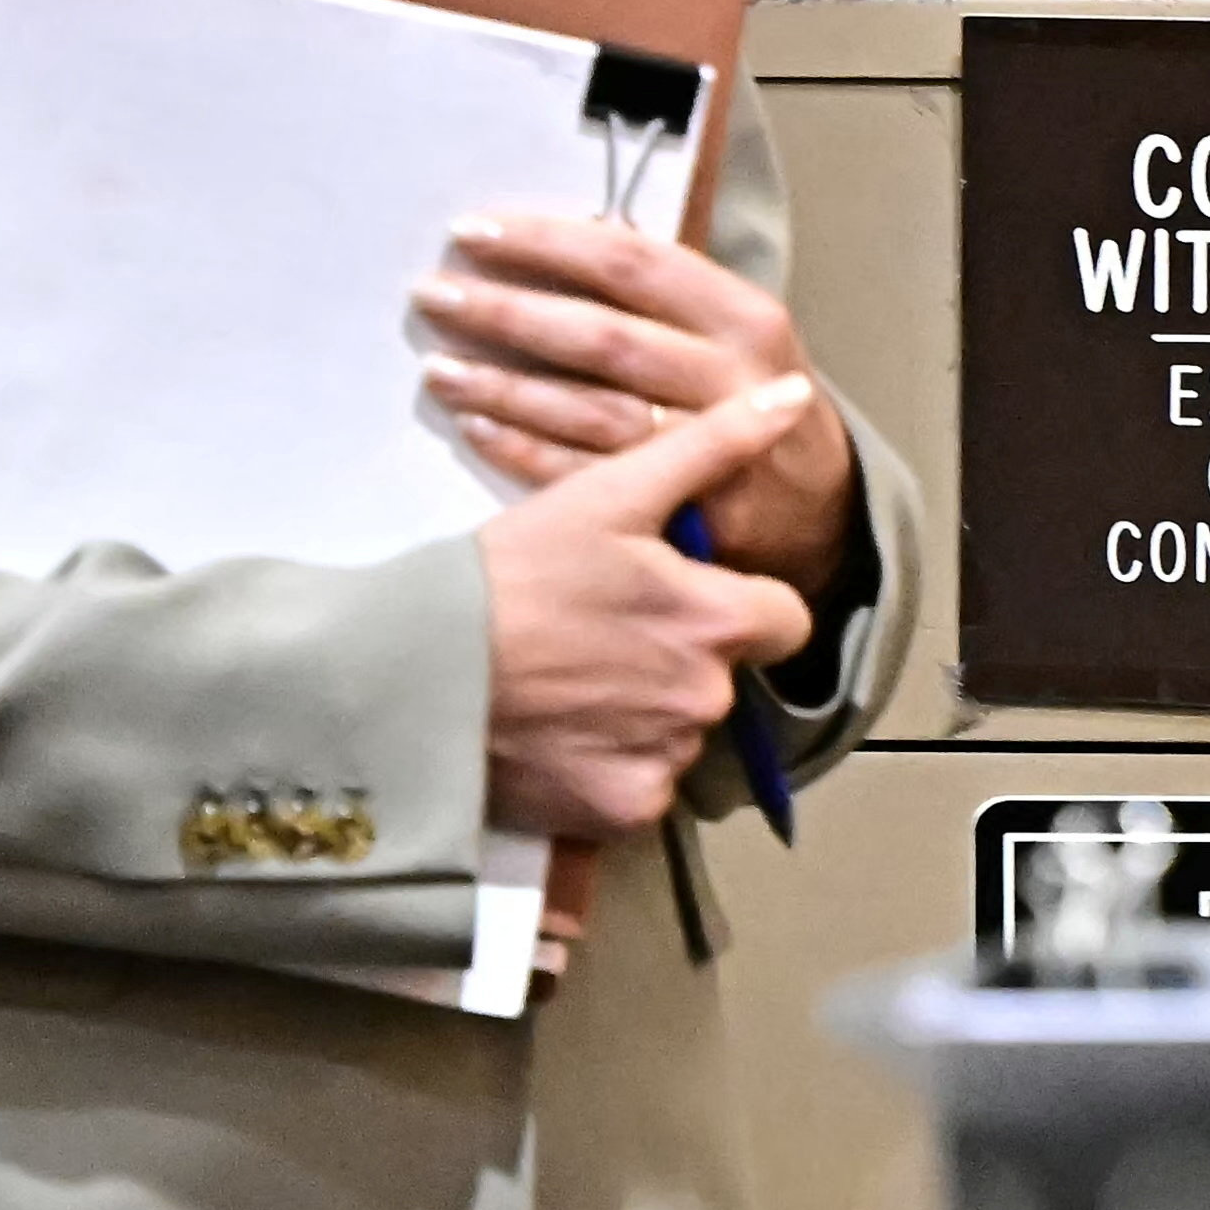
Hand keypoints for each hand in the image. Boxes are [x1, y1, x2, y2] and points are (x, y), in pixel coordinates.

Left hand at [415, 211, 864, 592]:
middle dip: (508, 312)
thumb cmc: (756, 400)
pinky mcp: (684, 511)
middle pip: (600, 335)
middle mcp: (728, 376)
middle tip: (433, 295)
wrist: (821, 511)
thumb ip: (667, 296)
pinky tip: (476, 427)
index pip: (631, 261)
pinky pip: (587, 473)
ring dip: (504, 386)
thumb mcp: (737, 334)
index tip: (474, 231)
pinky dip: (525, 450)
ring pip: (587, 408)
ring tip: (437, 367)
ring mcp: (706, 450)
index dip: (548, 243)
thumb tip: (572, 237)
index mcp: (741, 315)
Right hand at [474, 377, 818, 844]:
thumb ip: (713, 446)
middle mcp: (707, 701)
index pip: (783, 620)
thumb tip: (793, 395)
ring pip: (680, 733)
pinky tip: (558, 732)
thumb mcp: (611, 492)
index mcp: (717, 621)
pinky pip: (640, 787)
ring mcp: (664, 762)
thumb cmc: (514, 573)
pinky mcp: (619, 813)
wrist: (416, 671)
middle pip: (726, 677)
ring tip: (571, 681)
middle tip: (603, 634)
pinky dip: (610, 766)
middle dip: (683, 658)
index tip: (681, 596)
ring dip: (645, 713)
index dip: (739, 604)